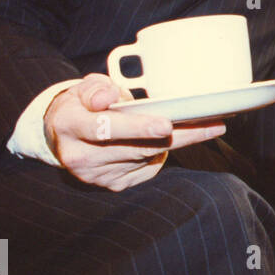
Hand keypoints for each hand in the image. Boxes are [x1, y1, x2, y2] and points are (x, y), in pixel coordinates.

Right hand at [43, 73, 225, 190]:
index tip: (167, 125)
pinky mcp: (112, 185)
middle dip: (178, 136)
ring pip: (147, 157)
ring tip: (206, 125)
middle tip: (212, 125)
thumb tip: (109, 97)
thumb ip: (96, 89)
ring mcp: (96, 176)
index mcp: (69, 126)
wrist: (62, 136)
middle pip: (137, 147)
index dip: (137, 127)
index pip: (105, 128)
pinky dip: (161, 154)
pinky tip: (168, 140)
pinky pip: (147, 169)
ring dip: (176, 143)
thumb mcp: (83, 89)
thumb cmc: (81, 106)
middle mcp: (80, 156)